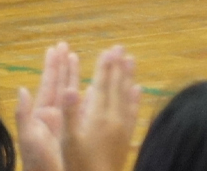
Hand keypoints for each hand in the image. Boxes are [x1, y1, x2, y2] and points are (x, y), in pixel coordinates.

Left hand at [14, 42, 75, 170]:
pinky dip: (87, 97)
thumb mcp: (28, 139)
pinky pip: (82, 109)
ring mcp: (64, 123)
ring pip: (70, 94)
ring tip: (76, 58)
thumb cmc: (38, 163)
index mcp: (42, 115)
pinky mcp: (74, 132)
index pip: (49, 84)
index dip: (52, 66)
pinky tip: (91, 88)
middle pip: (59, 84)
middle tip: (65, 45)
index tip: (56, 48)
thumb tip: (22, 88)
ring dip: (74, 76)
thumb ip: (24, 115)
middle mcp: (53, 116)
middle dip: (62, 65)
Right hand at [65, 45, 138, 170]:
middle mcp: (114, 117)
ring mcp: (123, 126)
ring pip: (127, 95)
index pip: (102, 85)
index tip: (108, 50)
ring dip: (128, 76)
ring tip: (131, 60)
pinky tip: (138, 89)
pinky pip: (133, 111)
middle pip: (116, 86)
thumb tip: (69, 88)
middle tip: (120, 47)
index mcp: (97, 116)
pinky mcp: (127, 136)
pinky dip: (135, 98)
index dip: (104, 67)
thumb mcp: (68, 140)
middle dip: (117, 66)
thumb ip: (69, 113)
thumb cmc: (79, 164)